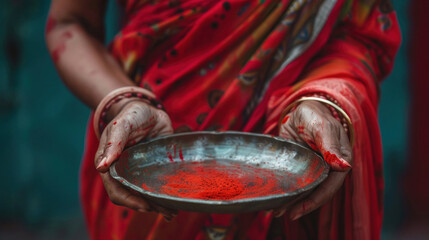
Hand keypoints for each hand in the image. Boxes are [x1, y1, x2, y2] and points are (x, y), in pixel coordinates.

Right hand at [94, 100, 176, 219]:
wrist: (148, 109)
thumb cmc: (131, 115)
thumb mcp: (122, 125)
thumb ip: (113, 143)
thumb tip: (102, 166)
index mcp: (111, 165)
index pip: (115, 190)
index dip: (129, 200)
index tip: (145, 205)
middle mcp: (124, 172)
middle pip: (132, 196)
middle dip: (147, 206)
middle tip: (166, 211)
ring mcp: (139, 171)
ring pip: (145, 194)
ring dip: (157, 205)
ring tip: (173, 212)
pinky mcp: (153, 168)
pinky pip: (156, 185)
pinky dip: (164, 195)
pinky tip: (175, 202)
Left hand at [273, 100, 352, 219]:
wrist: (301, 109)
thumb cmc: (315, 115)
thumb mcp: (322, 127)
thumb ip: (330, 146)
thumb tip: (344, 166)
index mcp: (339, 160)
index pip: (330, 185)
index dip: (315, 200)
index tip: (298, 210)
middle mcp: (327, 168)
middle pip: (315, 191)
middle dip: (300, 205)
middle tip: (281, 213)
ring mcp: (312, 168)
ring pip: (304, 189)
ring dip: (290, 201)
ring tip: (274, 211)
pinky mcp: (299, 167)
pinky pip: (293, 181)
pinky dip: (285, 190)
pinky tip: (274, 198)